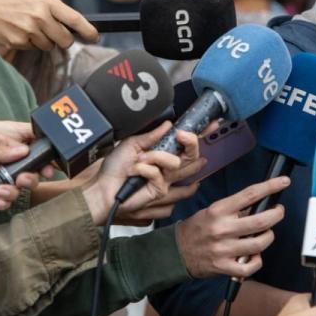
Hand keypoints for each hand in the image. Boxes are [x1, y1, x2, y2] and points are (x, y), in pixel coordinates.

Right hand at [0, 0, 98, 49]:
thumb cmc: (11, 1)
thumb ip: (55, 11)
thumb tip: (77, 29)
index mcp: (47, 1)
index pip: (75, 19)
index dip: (89, 31)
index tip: (96, 37)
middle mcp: (40, 15)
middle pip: (66, 40)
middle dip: (64, 40)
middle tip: (54, 34)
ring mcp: (29, 30)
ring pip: (49, 46)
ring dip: (43, 41)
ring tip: (28, 26)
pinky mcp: (18, 41)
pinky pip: (33, 48)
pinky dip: (29, 43)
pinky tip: (17, 31)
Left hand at [0, 131, 48, 210]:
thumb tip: (24, 151)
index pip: (29, 135)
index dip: (44, 145)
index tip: (52, 157)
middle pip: (31, 161)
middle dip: (32, 172)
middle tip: (25, 179)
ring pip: (20, 181)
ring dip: (16, 188)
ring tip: (2, 191)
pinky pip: (6, 196)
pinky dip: (5, 200)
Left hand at [81, 122, 203, 225]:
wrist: (102, 188)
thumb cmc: (115, 170)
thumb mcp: (133, 145)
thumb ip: (152, 136)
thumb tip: (169, 124)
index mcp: (163, 156)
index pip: (187, 146)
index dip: (201, 135)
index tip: (213, 123)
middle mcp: (168, 169)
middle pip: (193, 155)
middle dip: (191, 142)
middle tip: (181, 135)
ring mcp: (166, 181)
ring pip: (175, 163)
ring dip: (155, 157)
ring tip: (139, 160)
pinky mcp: (160, 191)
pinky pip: (158, 174)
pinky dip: (144, 169)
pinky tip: (135, 172)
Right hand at [174, 176, 289, 278]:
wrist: (176, 252)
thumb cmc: (197, 229)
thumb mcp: (213, 211)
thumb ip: (235, 209)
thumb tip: (260, 204)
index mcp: (219, 210)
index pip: (250, 194)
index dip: (271, 186)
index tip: (284, 181)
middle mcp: (222, 228)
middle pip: (261, 220)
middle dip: (276, 214)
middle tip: (277, 212)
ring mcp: (224, 249)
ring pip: (260, 243)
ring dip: (268, 237)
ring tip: (266, 233)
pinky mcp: (224, 266)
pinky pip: (250, 266)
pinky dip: (257, 261)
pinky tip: (255, 256)